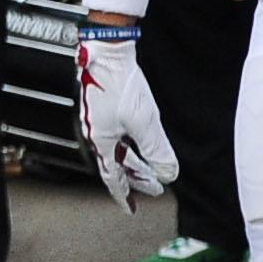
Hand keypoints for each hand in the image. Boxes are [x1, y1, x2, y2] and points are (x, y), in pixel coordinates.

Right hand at [73, 22, 177, 210]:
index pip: (112, 178)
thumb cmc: (120, 85)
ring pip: (116, 150)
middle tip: (152, 186)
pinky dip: (128, 145)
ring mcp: (96, 120)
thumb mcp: (145, 123)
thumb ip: (157, 152)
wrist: (106, 53)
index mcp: (101, 142)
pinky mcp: (102, 107)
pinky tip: (137, 139)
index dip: (124, 195)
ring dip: (132, 162)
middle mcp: (94, 133)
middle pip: (115, 165)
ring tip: (148, 166)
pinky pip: (115, 135)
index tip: (132, 208)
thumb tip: (168, 174)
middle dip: (135, 178)